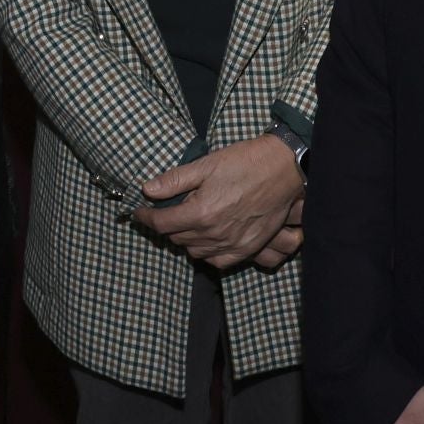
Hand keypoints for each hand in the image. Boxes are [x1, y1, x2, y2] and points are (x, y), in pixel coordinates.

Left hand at [136, 135, 303, 267]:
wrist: (284, 168)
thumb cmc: (246, 162)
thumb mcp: (206, 164)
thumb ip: (175, 180)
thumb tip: (147, 189)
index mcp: (201, 212)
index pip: (162, 223)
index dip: (146, 217)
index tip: (139, 212)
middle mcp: (215, 234)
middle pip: (177, 238)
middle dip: (166, 225)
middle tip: (164, 212)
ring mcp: (232, 244)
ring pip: (195, 251)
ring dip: (185, 238)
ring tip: (185, 223)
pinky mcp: (248, 248)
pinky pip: (217, 261)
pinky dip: (206, 252)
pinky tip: (206, 239)